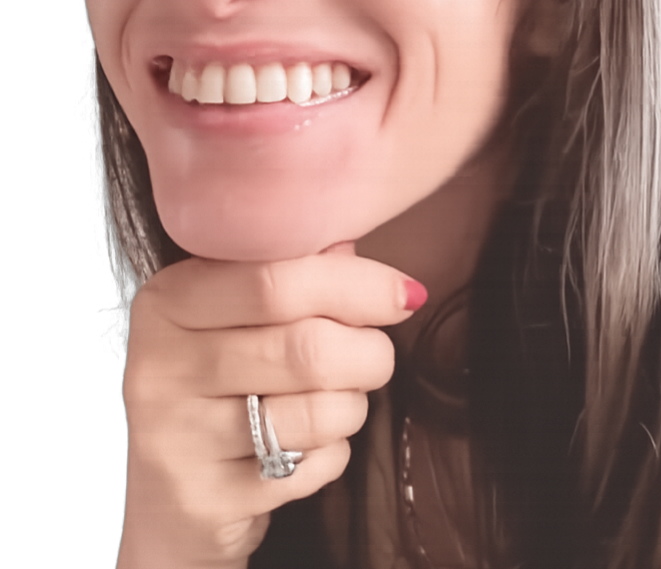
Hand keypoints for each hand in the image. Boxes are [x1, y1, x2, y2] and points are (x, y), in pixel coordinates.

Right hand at [116, 252, 423, 568]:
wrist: (167, 504)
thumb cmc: (220, 386)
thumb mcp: (235, 318)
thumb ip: (290, 275)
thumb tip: (353, 248)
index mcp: (170, 299)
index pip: (276, 279)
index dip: (356, 284)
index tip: (405, 293)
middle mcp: (161, 364)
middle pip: (305, 346)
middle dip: (368, 351)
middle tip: (377, 356)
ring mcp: (177, 438)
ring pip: (317, 411)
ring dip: (354, 405)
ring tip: (342, 401)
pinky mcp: (204, 502)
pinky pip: (310, 467)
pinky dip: (333, 454)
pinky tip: (310, 447)